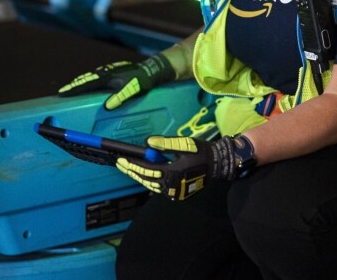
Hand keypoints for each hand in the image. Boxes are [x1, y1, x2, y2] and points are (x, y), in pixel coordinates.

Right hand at [58, 54, 174, 109]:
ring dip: (81, 82)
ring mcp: (110, 70)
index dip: (74, 88)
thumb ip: (119, 97)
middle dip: (74, 85)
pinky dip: (90, 80)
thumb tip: (106, 106)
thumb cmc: (142, 80)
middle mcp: (106, 71)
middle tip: (62, 92)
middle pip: (86, 78)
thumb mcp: (132, 90)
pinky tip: (90, 84)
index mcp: (108, 76)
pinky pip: (97, 76)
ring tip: (72, 88)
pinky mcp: (114, 71)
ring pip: (92, 76)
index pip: (87, 83)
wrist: (152, 69)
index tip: (62, 92)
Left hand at [116, 135, 253, 200]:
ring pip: (150, 185)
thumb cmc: (201, 152)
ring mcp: (173, 191)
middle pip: (145, 179)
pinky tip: (143, 176)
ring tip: (128, 169)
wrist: (216, 164)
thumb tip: (147, 142)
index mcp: (172, 172)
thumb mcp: (184, 144)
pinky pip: (158, 188)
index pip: (146, 169)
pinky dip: (149, 181)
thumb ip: (165, 143)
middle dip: (131, 171)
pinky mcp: (176, 193)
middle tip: (119, 164)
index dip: (132, 164)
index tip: (121, 159)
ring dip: (139, 177)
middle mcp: (170, 185)